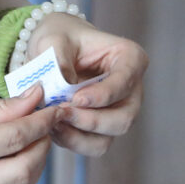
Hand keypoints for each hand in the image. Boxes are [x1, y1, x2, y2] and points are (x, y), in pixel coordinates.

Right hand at [0, 89, 60, 183]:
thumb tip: (34, 99)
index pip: (16, 139)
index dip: (42, 121)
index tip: (54, 104)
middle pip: (25, 172)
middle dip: (44, 145)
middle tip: (47, 122)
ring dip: (35, 167)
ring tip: (33, 140)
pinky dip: (16, 181)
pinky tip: (13, 157)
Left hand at [25, 14, 147, 156]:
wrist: (52, 49)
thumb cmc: (60, 37)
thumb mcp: (54, 38)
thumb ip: (58, 59)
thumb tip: (63, 89)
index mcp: (129, 58)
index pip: (125, 81)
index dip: (102, 95)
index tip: (76, 99)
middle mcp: (131, 89)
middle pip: (123, 118)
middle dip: (90, 121)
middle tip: (60, 113)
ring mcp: (119, 111)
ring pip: (108, 138)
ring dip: (78, 135)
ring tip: (52, 121)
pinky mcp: (102, 128)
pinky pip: (92, 146)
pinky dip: (71, 141)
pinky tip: (53, 127)